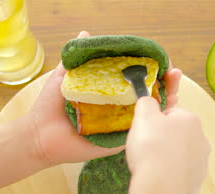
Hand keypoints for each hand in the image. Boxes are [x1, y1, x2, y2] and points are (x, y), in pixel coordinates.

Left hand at [27, 31, 181, 166]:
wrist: (39, 134)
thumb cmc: (50, 106)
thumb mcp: (64, 76)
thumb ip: (78, 58)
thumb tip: (86, 32)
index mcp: (109, 93)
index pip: (136, 79)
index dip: (152, 69)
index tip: (162, 60)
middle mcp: (119, 108)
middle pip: (150, 95)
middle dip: (166, 83)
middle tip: (174, 73)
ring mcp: (120, 125)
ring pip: (150, 113)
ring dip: (167, 99)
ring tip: (175, 86)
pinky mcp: (119, 141)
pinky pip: (140, 132)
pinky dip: (156, 123)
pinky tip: (166, 110)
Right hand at [126, 96, 209, 193]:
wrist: (160, 190)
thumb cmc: (152, 149)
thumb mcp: (143, 117)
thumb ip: (146, 103)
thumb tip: (148, 101)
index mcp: (191, 119)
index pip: (171, 113)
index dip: (155, 121)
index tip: (145, 131)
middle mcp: (201, 139)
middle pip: (178, 134)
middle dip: (163, 139)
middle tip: (146, 148)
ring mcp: (202, 162)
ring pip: (180, 154)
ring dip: (167, 157)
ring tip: (151, 166)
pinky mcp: (197, 181)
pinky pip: (181, 173)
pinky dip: (171, 175)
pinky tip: (159, 179)